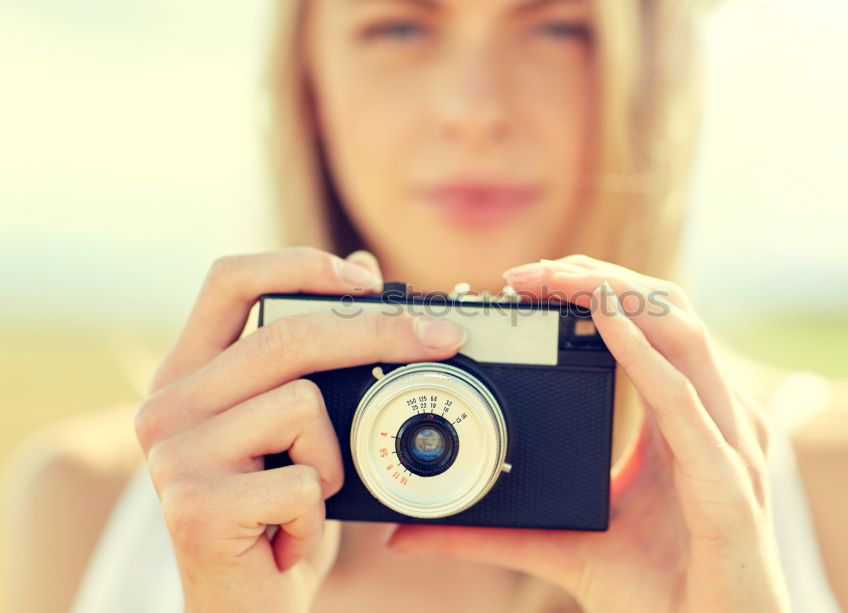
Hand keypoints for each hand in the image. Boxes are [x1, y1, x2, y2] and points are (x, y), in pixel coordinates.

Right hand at [134, 247, 467, 612]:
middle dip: (379, 333)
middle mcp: (165, 404)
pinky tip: (289, 535)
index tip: (369, 279)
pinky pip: (303, 479)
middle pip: (284, 336)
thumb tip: (362, 268)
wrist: (247, 606)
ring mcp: (172, 456)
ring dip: (333, 456)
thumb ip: (315, 352)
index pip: (230, 278)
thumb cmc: (276, 509)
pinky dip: (319, 510)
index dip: (302, 264)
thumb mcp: (296, 423)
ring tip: (308, 493)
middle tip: (441, 338)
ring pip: (302, 405)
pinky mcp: (195, 507)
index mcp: (187, 372)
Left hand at [385, 255, 790, 612]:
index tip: (526, 282)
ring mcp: (728, 445)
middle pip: (667, 313)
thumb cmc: (660, 596)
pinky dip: (645, 354)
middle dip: (600, 277)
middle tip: (530, 270)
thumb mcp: (563, 547)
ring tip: (558, 277)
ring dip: (618, 294)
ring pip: (682, 334)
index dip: (598, 290)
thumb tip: (409, 533)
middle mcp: (714, 419)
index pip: (650, 328)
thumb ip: (491, 533)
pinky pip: (685, 401)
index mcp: (684, 421)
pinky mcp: (727, 483)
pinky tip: (606, 321)